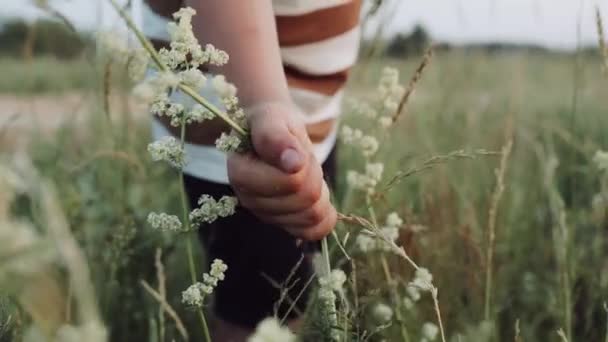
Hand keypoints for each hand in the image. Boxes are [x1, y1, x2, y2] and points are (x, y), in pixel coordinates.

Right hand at [227, 101, 336, 240]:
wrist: (273, 131)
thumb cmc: (272, 122)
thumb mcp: (273, 119)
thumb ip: (276, 137)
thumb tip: (293, 162)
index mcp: (241, 173)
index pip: (290, 182)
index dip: (305, 163)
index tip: (296, 146)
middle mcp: (248, 199)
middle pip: (304, 199)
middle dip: (313, 174)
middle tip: (303, 157)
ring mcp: (265, 214)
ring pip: (311, 216)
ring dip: (319, 191)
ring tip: (305, 172)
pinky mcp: (282, 224)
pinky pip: (314, 231)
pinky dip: (324, 214)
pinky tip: (319, 197)